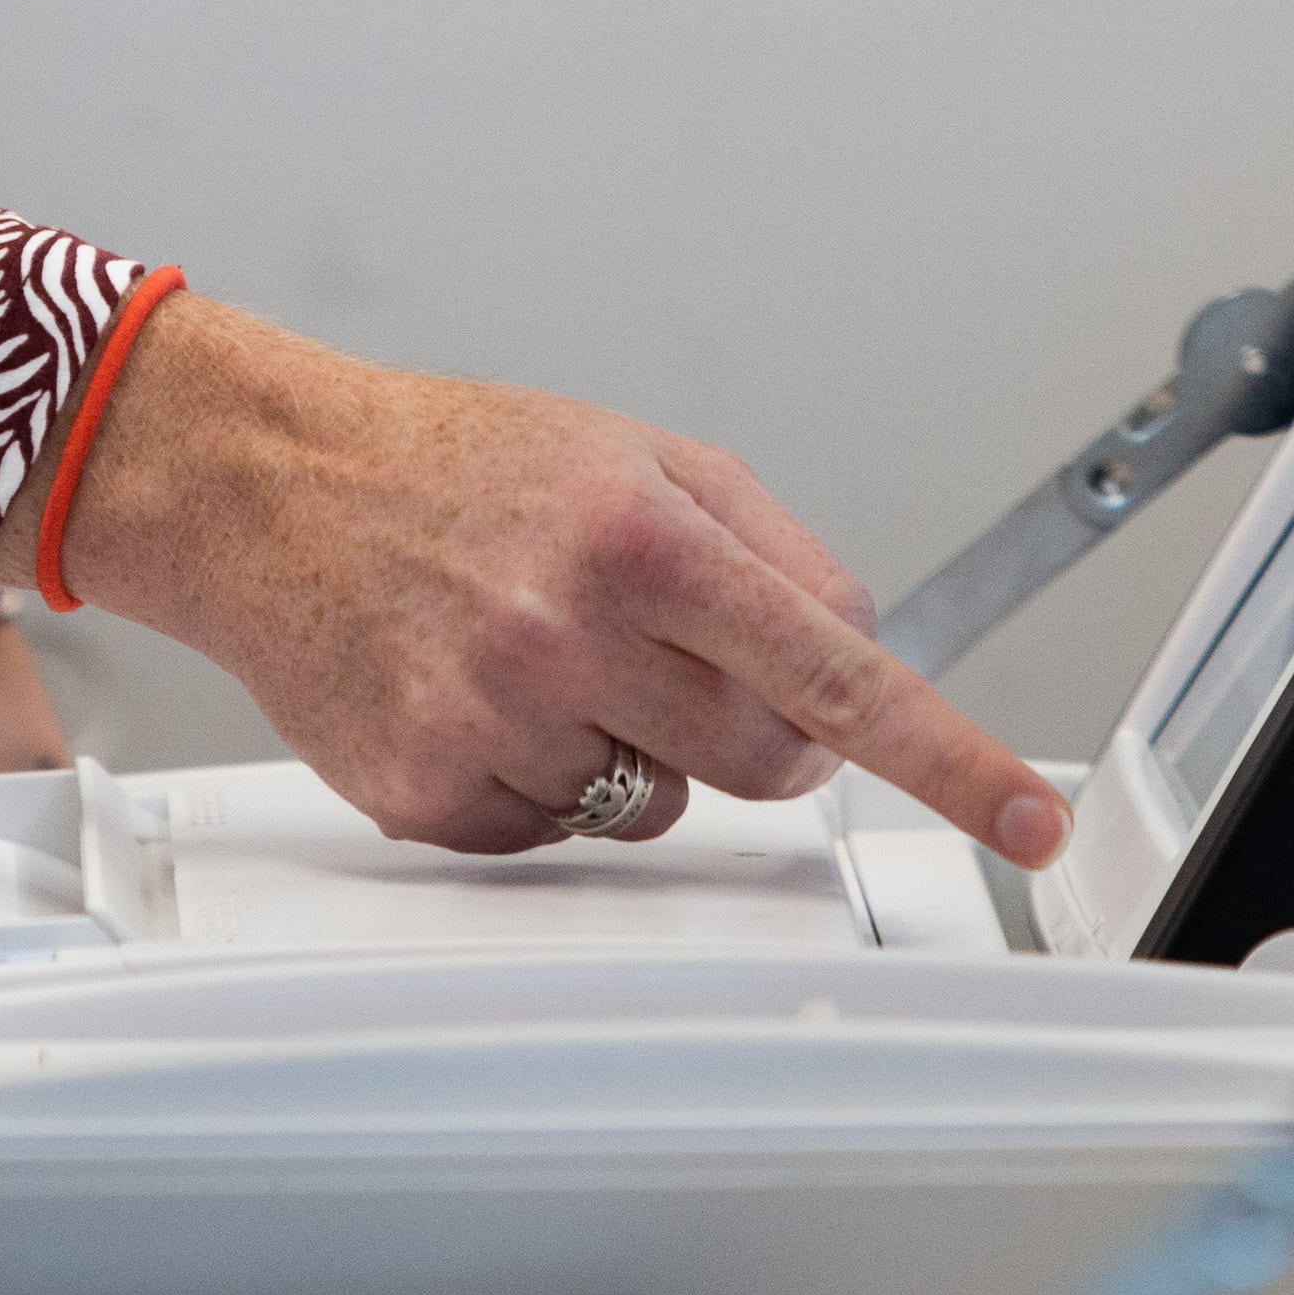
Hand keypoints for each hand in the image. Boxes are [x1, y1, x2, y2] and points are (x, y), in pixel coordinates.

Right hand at [12, 297, 1072, 867]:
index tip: (1025, 824)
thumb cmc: (455, 465)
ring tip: (533, 656)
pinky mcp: (425, 791)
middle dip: (755, 734)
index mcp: (641, 538)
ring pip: (653, 806)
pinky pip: (549, 838)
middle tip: (678, 666)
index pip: (832, 672)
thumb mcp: (638, 456)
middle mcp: (569, 632)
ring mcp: (492, 721)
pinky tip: (474, 698)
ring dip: (625, 750)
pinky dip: (536, 784)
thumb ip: (771, 550)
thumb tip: (853, 655)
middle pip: (762, 763)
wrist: (269, 487)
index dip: (945, 758)